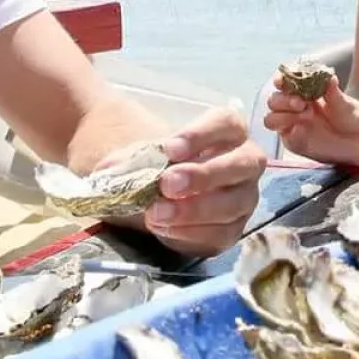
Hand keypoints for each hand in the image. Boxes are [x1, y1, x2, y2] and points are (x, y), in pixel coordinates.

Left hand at [111, 107, 265, 257]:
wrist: (149, 196)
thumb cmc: (153, 165)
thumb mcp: (139, 155)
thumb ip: (130, 159)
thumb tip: (114, 171)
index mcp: (227, 132)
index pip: (227, 123)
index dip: (202, 135)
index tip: (169, 149)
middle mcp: (245, 163)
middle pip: (242, 164)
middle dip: (204, 175)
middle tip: (167, 184)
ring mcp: (242, 198)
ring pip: (234, 204)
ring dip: (194, 209)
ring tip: (157, 213)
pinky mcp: (231, 230)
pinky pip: (220, 234)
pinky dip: (190, 232)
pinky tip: (163, 229)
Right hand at [263, 72, 358, 167]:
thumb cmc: (354, 117)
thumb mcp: (347, 105)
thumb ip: (335, 94)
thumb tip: (329, 77)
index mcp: (304, 90)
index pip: (284, 82)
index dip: (280, 79)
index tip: (282, 81)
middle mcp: (295, 106)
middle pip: (274, 100)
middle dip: (283, 100)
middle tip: (301, 103)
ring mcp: (293, 124)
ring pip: (271, 118)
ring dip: (282, 116)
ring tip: (305, 116)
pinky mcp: (294, 141)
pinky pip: (283, 136)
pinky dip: (288, 132)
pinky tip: (302, 130)